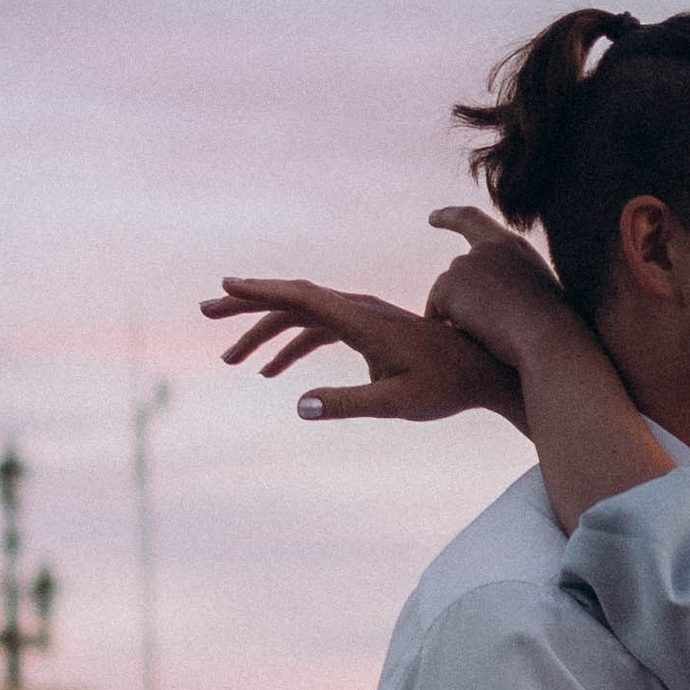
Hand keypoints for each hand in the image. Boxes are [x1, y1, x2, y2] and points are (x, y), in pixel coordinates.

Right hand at [202, 277, 523, 427]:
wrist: (484, 373)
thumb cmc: (446, 387)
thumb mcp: (396, 402)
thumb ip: (348, 402)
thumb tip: (297, 405)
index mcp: (361, 319)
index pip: (302, 296)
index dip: (261, 289)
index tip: (225, 285)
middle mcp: (358, 310)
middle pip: (293, 299)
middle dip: (248, 305)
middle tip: (205, 311)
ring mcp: (362, 318)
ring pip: (302, 316)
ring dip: (265, 333)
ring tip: (229, 360)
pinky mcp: (368, 331)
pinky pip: (319, 331)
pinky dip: (292, 346)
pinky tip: (272, 372)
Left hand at [424, 206, 587, 373]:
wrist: (548, 338)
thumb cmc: (552, 327)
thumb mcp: (539, 293)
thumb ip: (514, 284)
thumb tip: (496, 301)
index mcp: (512, 246)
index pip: (472, 221)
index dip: (450, 218)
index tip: (432, 218)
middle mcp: (486, 249)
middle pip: (458, 273)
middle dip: (463, 300)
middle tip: (483, 329)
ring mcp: (465, 264)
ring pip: (448, 295)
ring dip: (460, 315)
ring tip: (491, 335)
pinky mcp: (448, 285)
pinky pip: (434, 311)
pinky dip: (445, 325)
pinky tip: (467, 339)